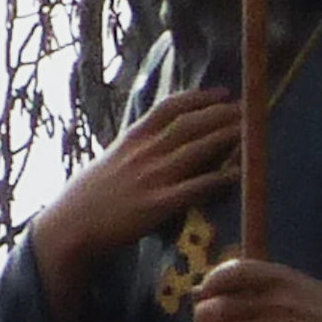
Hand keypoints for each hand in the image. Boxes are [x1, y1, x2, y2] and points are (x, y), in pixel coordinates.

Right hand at [32, 86, 240, 313]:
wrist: (69, 227)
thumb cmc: (85, 199)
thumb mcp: (107, 162)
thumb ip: (131, 151)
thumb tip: (154, 144)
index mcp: (131, 139)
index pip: (169, 108)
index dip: (199, 98)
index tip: (222, 93)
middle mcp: (144, 152)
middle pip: (191, 124)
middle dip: (223, 114)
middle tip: (249, 110)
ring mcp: (152, 177)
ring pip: (198, 149)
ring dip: (228, 137)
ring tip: (252, 131)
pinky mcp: (158, 204)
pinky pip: (197, 186)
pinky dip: (222, 177)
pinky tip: (240, 173)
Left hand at [192, 257, 321, 321]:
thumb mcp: (293, 283)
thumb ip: (254, 284)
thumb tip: (204, 289)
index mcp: (280, 277)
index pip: (234, 272)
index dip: (212, 281)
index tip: (204, 290)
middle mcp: (277, 301)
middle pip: (223, 306)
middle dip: (204, 314)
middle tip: (204, 319)